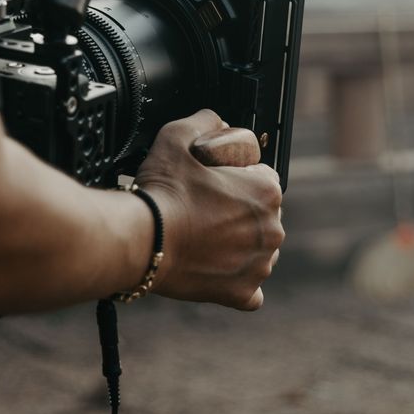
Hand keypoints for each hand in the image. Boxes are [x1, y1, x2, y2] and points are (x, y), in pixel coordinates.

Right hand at [135, 110, 283, 310]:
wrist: (140, 240)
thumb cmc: (161, 191)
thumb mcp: (178, 135)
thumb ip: (204, 121)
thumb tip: (216, 120)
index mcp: (267, 192)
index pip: (264, 178)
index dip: (238, 177)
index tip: (215, 183)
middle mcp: (273, 230)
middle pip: (262, 216)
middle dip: (240, 212)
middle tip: (204, 210)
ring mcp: (259, 265)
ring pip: (258, 251)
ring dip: (239, 246)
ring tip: (205, 239)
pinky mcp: (241, 293)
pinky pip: (250, 290)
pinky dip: (237, 282)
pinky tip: (217, 271)